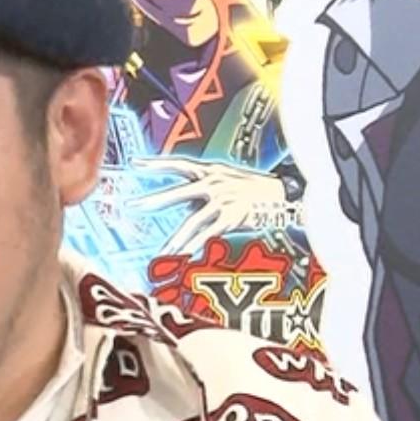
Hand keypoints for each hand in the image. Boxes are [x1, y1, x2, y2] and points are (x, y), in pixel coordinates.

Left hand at [136, 156, 302, 256]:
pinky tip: (185, 256)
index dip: (157, 164)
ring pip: (193, 221)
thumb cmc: (254, 188)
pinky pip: (210, 235)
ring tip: (163, 251)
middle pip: (179, 192)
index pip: (179, 164)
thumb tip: (181, 205)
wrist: (285, 194)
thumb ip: (203, 190)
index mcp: (211, 171)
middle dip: (155, 200)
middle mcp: (215, 183)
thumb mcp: (227, 180)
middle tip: (134, 205)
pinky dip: (196, 247)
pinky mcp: (234, 217)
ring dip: (177, 238)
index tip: (135, 164)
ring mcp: (224, 200)